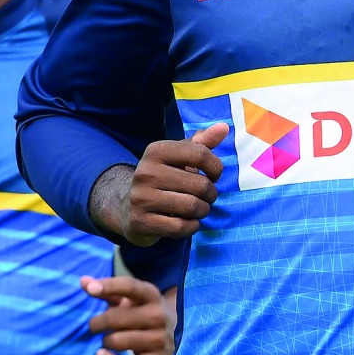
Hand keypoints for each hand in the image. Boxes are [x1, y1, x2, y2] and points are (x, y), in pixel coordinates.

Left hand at [81, 276, 175, 354]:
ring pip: (119, 341)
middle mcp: (158, 315)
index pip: (129, 286)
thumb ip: (107, 291)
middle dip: (98, 322)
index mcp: (151, 295)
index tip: (90, 289)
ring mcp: (160, 339)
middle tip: (94, 326)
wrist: (177, 337)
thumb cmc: (143, 314)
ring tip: (106, 340)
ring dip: (105, 341)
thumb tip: (83, 281)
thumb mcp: (130, 300)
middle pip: (116, 317)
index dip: (109, 286)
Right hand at [115, 123, 227, 245]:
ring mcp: (140, 198)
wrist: (128, 207)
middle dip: (211, 194)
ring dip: (203, 211)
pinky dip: (192, 226)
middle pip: (200, 184)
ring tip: (199, 209)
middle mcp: (145, 172)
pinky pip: (180, 227)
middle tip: (207, 197)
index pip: (200, 154)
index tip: (213, 175)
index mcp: (156, 150)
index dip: (216, 167)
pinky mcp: (140, 222)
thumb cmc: (164, 178)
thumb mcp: (179, 156)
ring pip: (192, 207)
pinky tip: (189, 222)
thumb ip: (203, 142)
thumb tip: (224, 127)